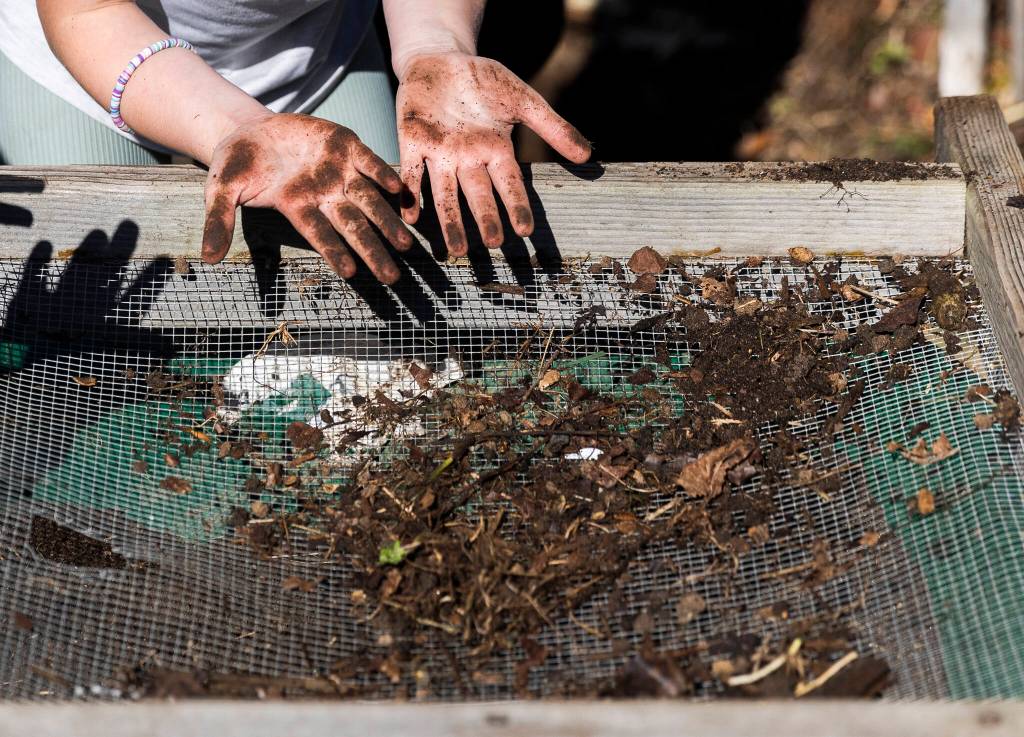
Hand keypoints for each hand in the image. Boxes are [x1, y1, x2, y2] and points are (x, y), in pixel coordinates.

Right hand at [202, 114, 415, 283]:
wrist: (250, 128)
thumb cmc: (236, 165)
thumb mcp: (220, 191)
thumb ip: (218, 221)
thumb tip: (208, 259)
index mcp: (297, 208)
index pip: (319, 235)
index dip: (334, 252)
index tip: (351, 273)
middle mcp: (323, 195)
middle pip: (353, 227)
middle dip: (374, 251)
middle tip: (393, 279)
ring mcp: (338, 172)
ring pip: (369, 201)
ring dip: (389, 222)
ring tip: (407, 245)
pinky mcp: (347, 147)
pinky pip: (369, 162)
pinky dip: (383, 174)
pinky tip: (398, 190)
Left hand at [396, 52, 590, 255]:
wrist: (441, 57)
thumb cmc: (483, 80)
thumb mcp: (522, 99)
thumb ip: (552, 127)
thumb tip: (587, 155)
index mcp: (495, 150)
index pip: (509, 183)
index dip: (517, 205)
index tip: (525, 230)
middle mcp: (468, 158)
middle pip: (478, 193)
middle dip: (485, 218)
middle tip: (493, 245)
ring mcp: (439, 152)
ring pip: (445, 192)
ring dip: (449, 220)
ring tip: (455, 249)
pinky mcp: (411, 140)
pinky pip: (410, 169)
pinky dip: (410, 191)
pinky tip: (410, 214)